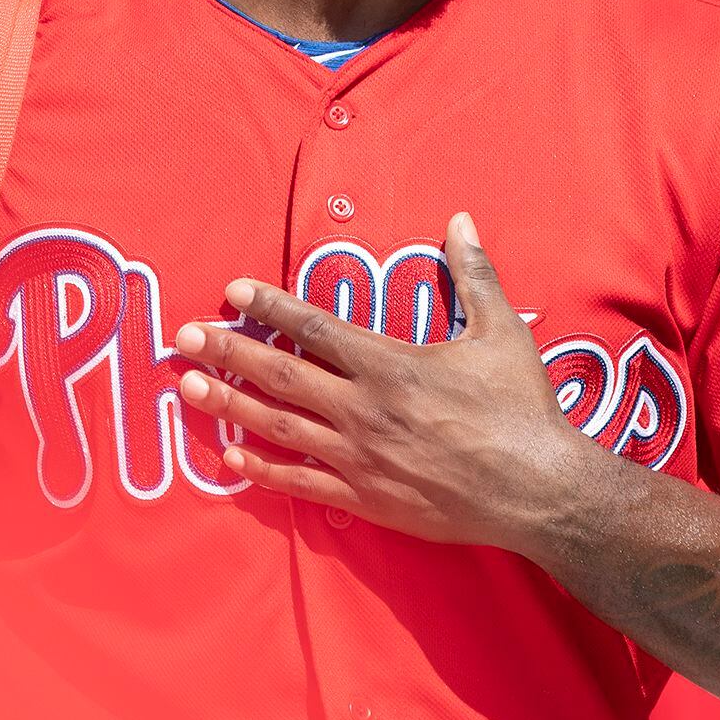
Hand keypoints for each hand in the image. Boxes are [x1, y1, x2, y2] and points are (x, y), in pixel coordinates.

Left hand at [170, 212, 594, 549]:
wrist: (536, 489)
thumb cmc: (521, 408)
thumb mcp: (501, 332)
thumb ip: (474, 274)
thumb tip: (460, 220)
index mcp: (391, 364)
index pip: (315, 327)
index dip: (270, 307)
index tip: (232, 291)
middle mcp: (363, 409)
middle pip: (280, 375)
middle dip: (227, 351)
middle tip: (183, 337)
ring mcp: (359, 457)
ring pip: (278, 427)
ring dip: (229, 405)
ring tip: (188, 387)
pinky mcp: (365, 498)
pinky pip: (300, 482)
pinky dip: (262, 469)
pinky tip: (231, 456)